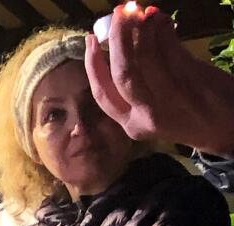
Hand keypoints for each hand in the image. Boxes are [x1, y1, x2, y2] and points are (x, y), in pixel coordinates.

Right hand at [86, 5, 233, 155]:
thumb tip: (122, 47)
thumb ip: (137, 88)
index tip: (90, 39)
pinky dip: (162, 30)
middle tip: (118, 13)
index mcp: (131, 124)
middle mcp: (146, 114)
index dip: (93, 63)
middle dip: (118, 39)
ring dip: (141, 29)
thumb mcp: (154, 114)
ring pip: (145, 58)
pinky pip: (170, 50)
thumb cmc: (187, 118)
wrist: (226, 128)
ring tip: (139, 11)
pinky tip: (159, 19)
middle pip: (123, 72)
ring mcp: (170, 98)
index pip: (103, 92)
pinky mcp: (191, 81)